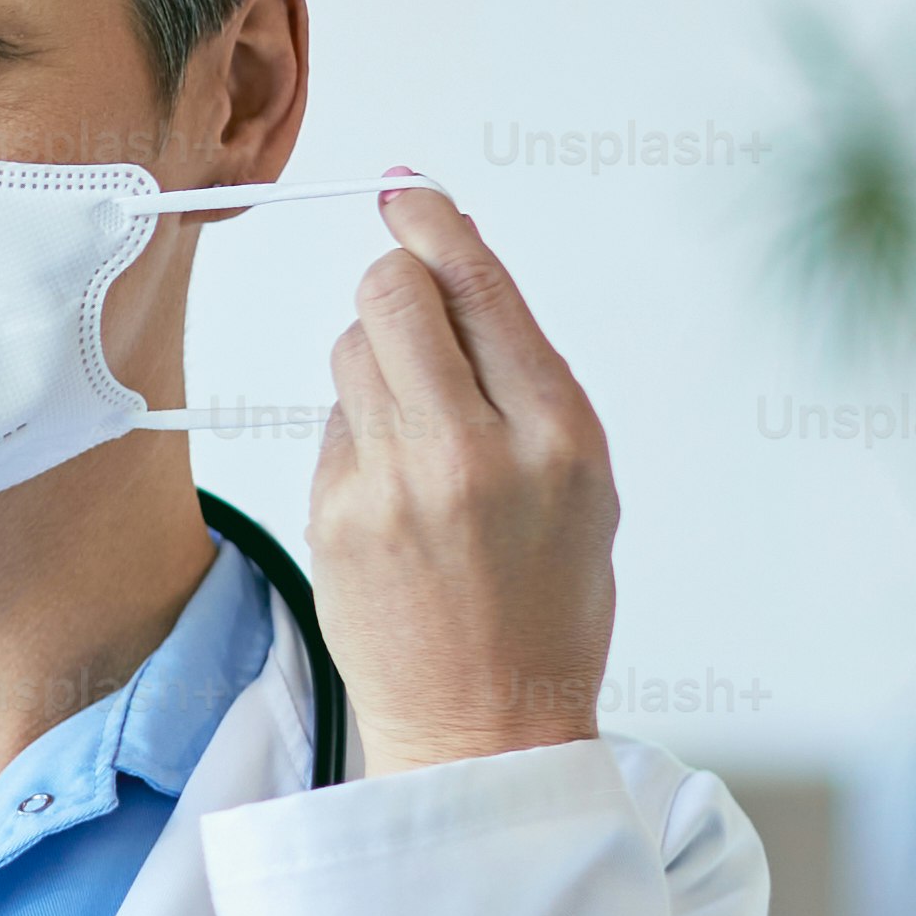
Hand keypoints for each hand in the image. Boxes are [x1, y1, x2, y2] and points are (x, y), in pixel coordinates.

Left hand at [305, 185, 617, 773]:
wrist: (485, 725)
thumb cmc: (545, 602)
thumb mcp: (582, 484)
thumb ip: (526, 378)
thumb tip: (455, 267)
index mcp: (557, 435)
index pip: (478, 286)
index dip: (433, 222)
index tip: (405, 190)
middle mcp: (473, 452)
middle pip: (394, 296)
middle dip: (395, 280)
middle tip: (406, 295)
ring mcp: (394, 486)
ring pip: (352, 352)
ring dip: (376, 360)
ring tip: (419, 427)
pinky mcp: (335, 516)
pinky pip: (333, 426)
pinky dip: (359, 433)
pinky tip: (396, 492)